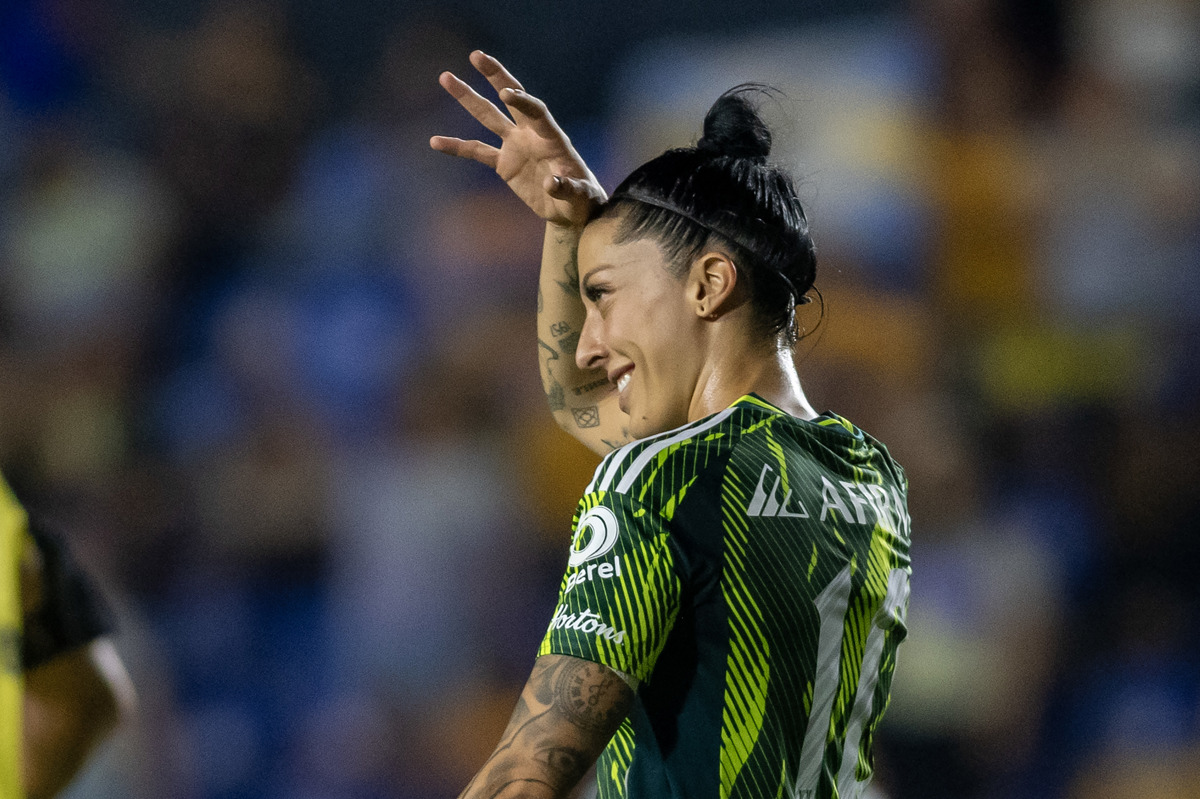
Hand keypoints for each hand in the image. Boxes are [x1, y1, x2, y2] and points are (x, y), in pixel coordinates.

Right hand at [431, 51, 606, 226]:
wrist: (571, 210)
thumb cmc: (582, 200)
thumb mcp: (581, 195)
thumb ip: (568, 187)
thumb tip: (551, 183)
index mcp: (553, 138)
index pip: (537, 112)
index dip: (523, 102)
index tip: (506, 94)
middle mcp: (531, 135)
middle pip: (510, 100)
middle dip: (495, 77)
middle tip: (476, 55)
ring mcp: (515, 146)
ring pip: (488, 117)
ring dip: (468, 98)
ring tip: (445, 77)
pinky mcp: (504, 163)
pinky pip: (477, 151)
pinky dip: (457, 147)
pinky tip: (435, 141)